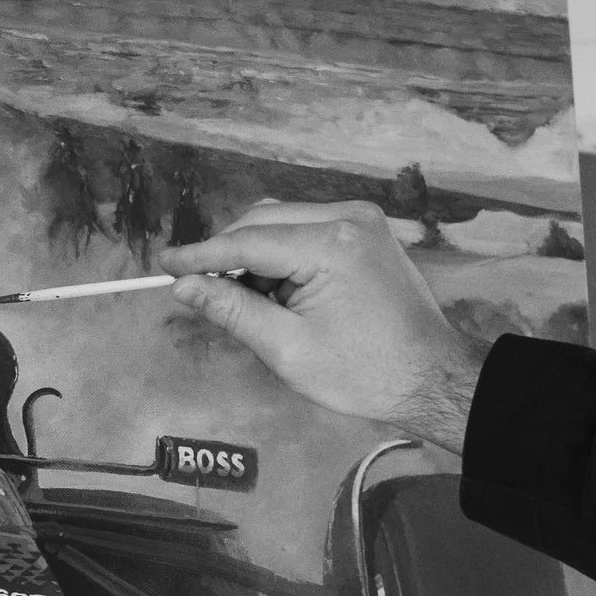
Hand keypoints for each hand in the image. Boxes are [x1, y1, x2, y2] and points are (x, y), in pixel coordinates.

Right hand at [161, 200, 483, 454]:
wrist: (431, 378)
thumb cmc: (364, 373)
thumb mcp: (288, 348)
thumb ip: (233, 310)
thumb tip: (185, 287)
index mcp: (332, 244)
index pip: (248, 240)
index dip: (201, 255)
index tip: (164, 264)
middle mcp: (348, 217)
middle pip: (263, 220)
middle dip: (228, 254)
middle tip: (200, 292)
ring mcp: (361, 220)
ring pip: (282, 222)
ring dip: (256, 256)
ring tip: (250, 304)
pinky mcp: (366, 231)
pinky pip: (306, 231)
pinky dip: (282, 256)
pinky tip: (278, 294)